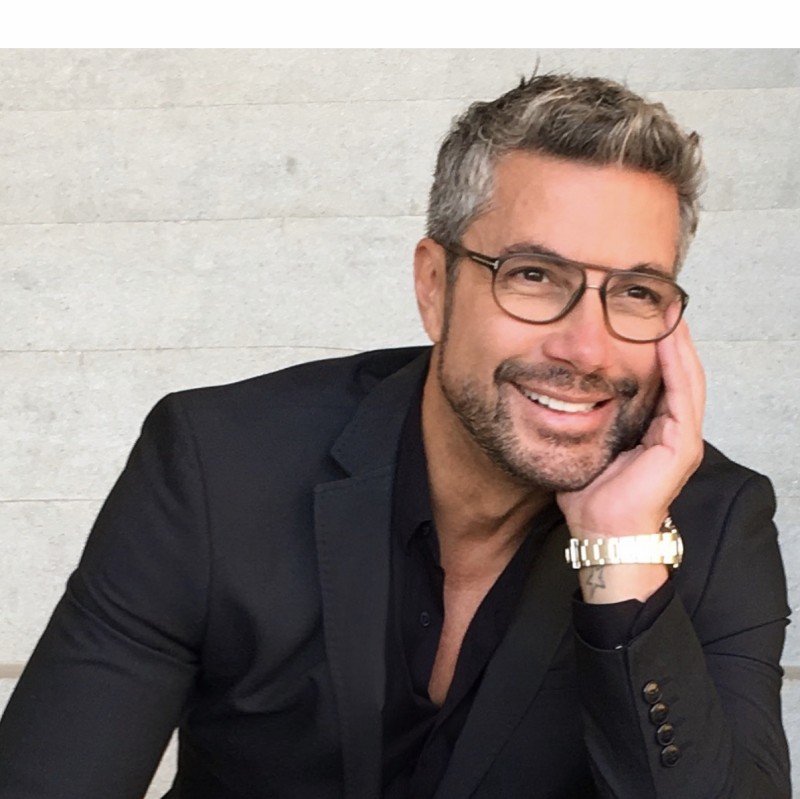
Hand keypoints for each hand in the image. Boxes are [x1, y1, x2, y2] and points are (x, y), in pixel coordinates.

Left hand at [557, 320, 705, 601]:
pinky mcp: (682, 446)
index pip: (660, 380)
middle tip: (660, 304)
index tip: (640, 319)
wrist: (601, 531)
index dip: (654, 349)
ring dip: (678, 344)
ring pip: (687, 379)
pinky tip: (667, 340)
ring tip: (668, 312)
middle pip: (678, 374)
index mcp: (653, 432)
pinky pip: (683, 396)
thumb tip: (553, 398)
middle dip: (670, 338)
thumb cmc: (590, 497)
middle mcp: (672, 432)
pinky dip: (676, 366)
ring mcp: (681, 438)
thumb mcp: (583, 446)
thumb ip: (578, 423)